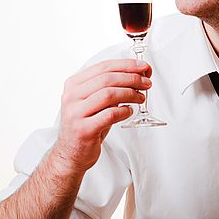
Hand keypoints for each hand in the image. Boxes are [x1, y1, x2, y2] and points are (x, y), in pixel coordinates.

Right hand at [52, 59, 151, 174]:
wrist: (72, 153)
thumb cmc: (87, 125)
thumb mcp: (94, 101)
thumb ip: (110, 88)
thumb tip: (137, 75)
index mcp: (74, 85)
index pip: (103, 67)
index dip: (126, 65)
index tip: (143, 67)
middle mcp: (72, 96)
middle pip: (107, 79)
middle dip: (131, 78)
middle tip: (146, 82)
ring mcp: (76, 113)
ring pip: (109, 94)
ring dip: (130, 93)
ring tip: (140, 97)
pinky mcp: (84, 129)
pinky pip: (110, 115)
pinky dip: (124, 111)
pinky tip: (129, 111)